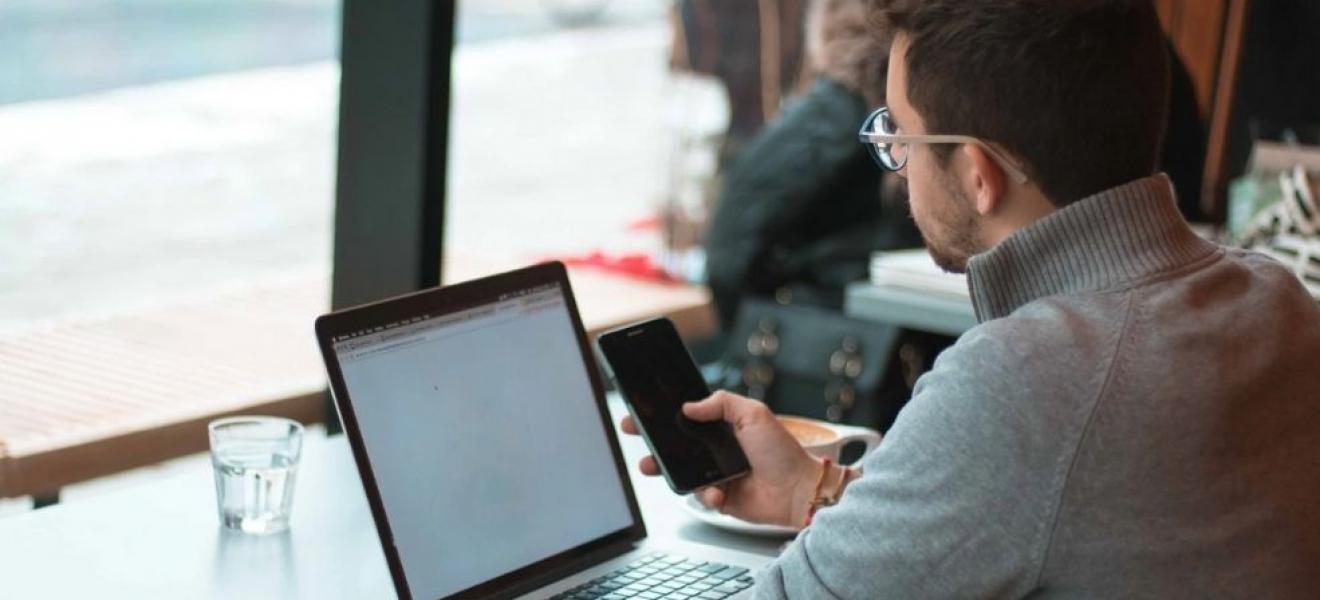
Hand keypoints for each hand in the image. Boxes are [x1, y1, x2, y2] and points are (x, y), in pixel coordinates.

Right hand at [619, 391, 822, 527]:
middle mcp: (717, 449)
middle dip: (652, 439)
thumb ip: (721, 403)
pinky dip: (705, 494)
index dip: (664, 414)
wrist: (798, 490)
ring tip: (650, 465)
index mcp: (724, 427)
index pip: (687, 417)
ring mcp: (716, 473)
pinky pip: (699, 495)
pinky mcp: (719, 497)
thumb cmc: (782, 451)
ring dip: (663, 468)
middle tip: (634, 431)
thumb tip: (689, 406)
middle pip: (677, 443)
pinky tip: (718, 491)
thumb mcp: (754, 413)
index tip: (643, 410)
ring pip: (680, 470)